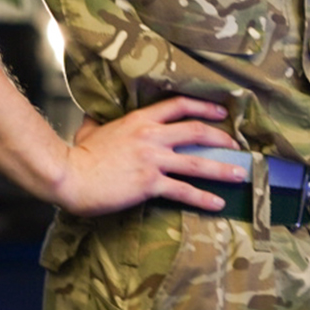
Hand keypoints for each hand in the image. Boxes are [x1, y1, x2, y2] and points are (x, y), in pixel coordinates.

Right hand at [51, 97, 244, 216]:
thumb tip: (96, 114)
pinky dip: (203, 198)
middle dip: (220, 137)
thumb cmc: (77, 154)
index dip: (204, 108)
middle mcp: (152, 137)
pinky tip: (217, 203)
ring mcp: (153, 160)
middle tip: (236, 144)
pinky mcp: (150, 184)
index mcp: (140, 120)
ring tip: (239, 174)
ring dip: (222, 168)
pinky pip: (183, 191)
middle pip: (196, 131)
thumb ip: (101, 120)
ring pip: (197, 162)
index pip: (179, 105)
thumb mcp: (92, 128)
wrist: (69, 175)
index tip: (221, 113)